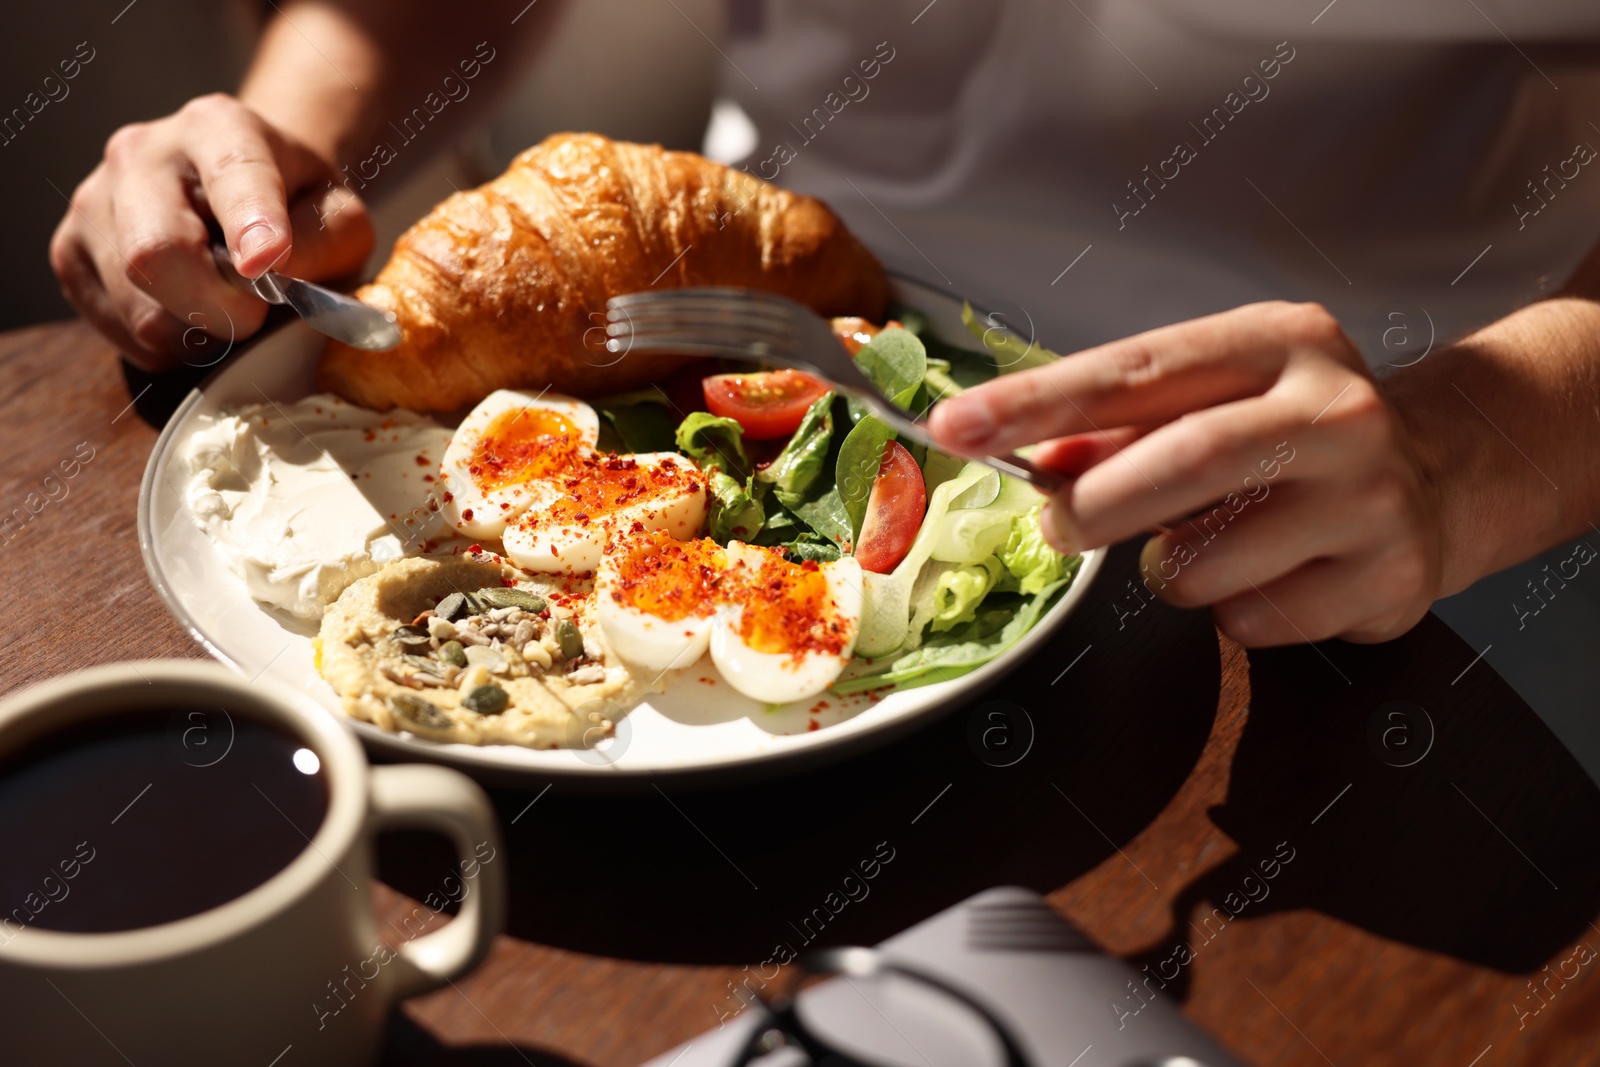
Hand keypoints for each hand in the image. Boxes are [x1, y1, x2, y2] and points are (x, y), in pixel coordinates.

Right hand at [49, 93, 373, 370]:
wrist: (244, 191)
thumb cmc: (297, 207)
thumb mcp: (340, 217)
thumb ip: (322, 240)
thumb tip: (271, 272)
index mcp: (218, 127)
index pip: (232, 176)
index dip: (249, 224)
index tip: (266, 262)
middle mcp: (140, 152)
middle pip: (155, 253)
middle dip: (215, 308)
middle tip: (254, 315)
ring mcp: (93, 200)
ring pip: (139, 308)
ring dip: (198, 333)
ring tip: (222, 303)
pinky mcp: (70, 251)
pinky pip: (121, 331)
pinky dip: (168, 343)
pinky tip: (187, 310)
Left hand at [928, 301, 1444, 646]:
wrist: (1443, 476)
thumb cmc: (1297, 434)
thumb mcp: (1219, 396)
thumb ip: (1126, 424)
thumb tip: (1037, 458)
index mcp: (1281, 341)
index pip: (1138, 370)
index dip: (1038, 403)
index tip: (958, 426)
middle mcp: (1337, 409)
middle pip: (1182, 460)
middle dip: (1095, 506)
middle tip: (1057, 525)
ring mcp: (1371, 497)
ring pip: (1206, 560)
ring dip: (1167, 570)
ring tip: (1196, 547)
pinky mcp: (1387, 579)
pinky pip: (1252, 620)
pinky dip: (1226, 612)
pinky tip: (1265, 576)